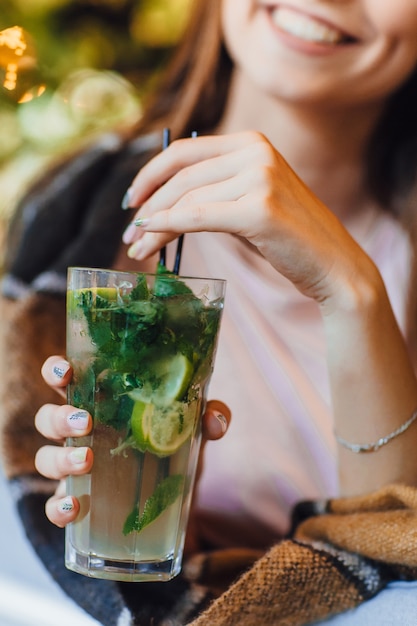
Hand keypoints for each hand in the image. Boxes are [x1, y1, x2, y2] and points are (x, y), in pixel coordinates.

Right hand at [35, 356, 230, 527]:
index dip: (57, 371)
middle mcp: (81, 433)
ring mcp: (75, 468)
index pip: (67, 379)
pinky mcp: (81, 502)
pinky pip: (54, 505)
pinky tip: (75, 506)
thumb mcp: (192, 427)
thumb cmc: (173, 447)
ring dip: (59, 459)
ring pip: (45, 458)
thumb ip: (207, 415)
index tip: (67, 371)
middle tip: (86, 422)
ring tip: (86, 462)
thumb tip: (215, 418)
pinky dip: (58, 507)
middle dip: (60, 417)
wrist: (177, 499)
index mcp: (100, 404)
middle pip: (49, 418)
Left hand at [123, 131, 375, 312]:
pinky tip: (150, 242)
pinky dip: (167, 229)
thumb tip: (158, 205)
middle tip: (129, 234)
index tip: (133, 201)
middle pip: (180, 176)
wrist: (334, 265)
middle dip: (147, 206)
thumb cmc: (288, 239)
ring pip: (185, 200)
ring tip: (137, 249)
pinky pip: (197, 217)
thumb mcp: (249, 201)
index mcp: (250, 143)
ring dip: (153, 225)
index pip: (184, 152)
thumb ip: (214, 192)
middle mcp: (255, 152)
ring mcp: (259, 177)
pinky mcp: (260, 208)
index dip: (150, 175)